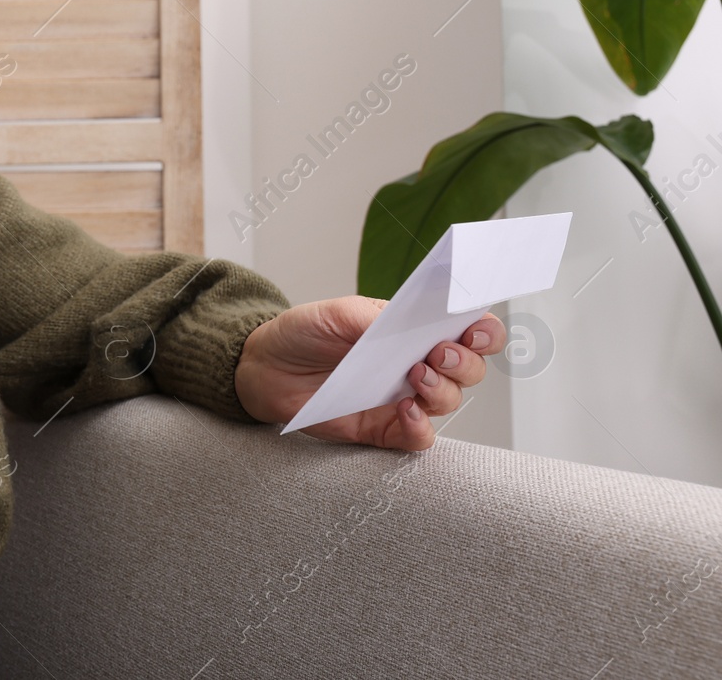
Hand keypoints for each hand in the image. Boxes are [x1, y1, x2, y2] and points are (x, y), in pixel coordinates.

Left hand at [232, 295, 506, 450]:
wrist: (266, 367)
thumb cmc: (305, 333)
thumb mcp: (336, 313)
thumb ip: (374, 318)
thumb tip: (408, 324)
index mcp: (414, 329)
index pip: (468, 329)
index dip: (484, 330)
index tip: (474, 328)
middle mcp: (417, 364)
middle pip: (470, 368)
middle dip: (464, 361)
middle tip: (437, 353)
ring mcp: (404, 397)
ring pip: (449, 401)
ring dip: (442, 390)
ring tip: (414, 376)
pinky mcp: (385, 428)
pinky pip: (419, 437)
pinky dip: (420, 427)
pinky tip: (406, 412)